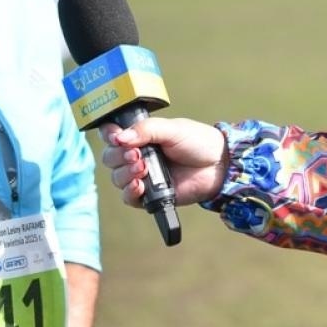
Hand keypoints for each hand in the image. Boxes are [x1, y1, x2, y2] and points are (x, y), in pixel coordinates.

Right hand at [99, 117, 229, 205]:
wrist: (218, 165)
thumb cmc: (197, 142)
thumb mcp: (171, 129)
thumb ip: (146, 129)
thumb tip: (120, 137)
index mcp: (139, 136)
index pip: (111, 135)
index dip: (108, 135)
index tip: (115, 136)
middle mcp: (136, 156)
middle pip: (110, 158)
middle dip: (119, 156)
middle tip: (136, 154)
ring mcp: (142, 176)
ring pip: (117, 178)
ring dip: (125, 174)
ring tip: (143, 168)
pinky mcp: (149, 196)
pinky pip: (129, 198)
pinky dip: (130, 192)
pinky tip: (139, 186)